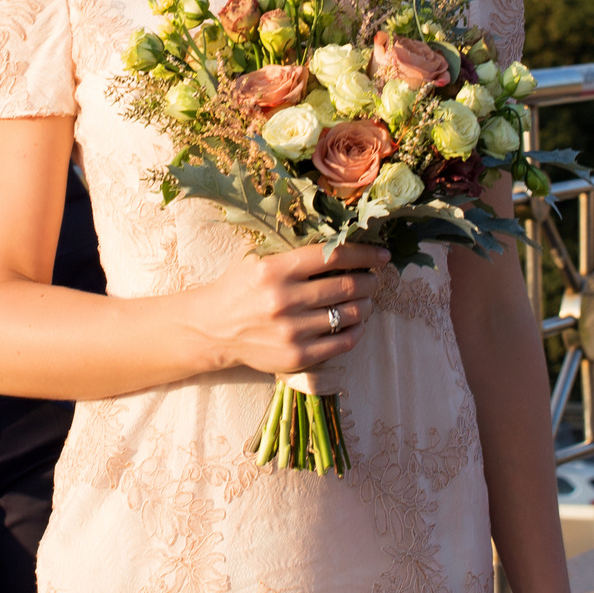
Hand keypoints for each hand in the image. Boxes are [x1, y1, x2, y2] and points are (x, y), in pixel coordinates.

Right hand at [188, 243, 388, 376]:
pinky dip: (357, 330)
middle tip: (374, 279)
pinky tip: (356, 323)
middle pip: (348, 286)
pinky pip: (343, 342)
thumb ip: (292, 248)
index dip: (364, 254)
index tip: (381, 256)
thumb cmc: (239, 287)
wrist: (212, 329)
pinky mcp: (297, 356)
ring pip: (349, 315)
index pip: (333, 257)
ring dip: (366, 306)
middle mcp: (284, 300)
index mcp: (276, 270)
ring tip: (366, 300)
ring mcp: (292, 331)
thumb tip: (338, 236)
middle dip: (370, 281)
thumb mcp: (257, 258)